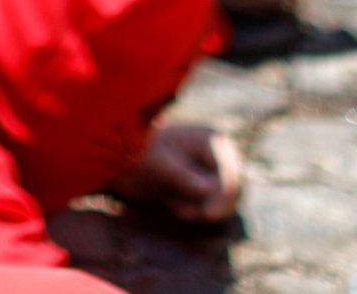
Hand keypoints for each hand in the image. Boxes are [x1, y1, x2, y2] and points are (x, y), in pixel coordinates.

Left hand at [108, 121, 244, 223]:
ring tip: (170, 202)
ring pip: (222, 204)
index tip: (209, 214)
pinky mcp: (205, 188)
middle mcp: (218, 156)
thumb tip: (208, 190)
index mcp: (210, 141)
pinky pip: (210, 208)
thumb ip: (182, 176)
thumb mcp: (157, 163)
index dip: (223, 195)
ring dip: (197, 209)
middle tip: (178, 208)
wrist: (124, 160)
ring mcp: (213, 173)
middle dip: (207, 205)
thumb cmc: (140, 152)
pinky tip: (171, 202)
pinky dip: (193, 210)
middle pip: (232, 191)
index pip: (229, 173)